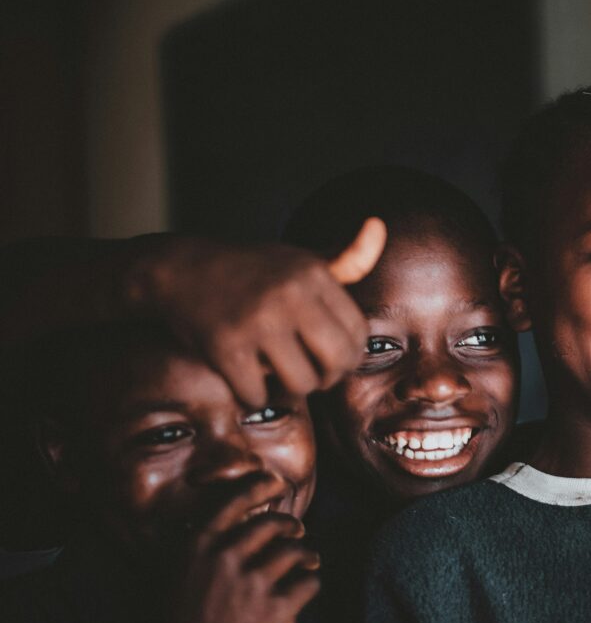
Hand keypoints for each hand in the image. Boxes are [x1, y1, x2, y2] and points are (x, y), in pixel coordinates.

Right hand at [129, 218, 385, 406]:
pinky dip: (251, 395)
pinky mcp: (226, 347)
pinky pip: (258, 396)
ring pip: (302, 385)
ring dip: (290, 391)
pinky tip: (244, 377)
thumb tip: (380, 226)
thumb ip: (346, 259)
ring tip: (277, 375)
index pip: (359, 333)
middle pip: (338, 362)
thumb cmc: (251, 272)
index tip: (330, 356)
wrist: (178, 269)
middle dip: (327, 378)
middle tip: (310, 374)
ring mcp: (258, 321)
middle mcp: (290, 294)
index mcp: (314, 274)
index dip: (349, 355)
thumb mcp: (300, 261)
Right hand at [157, 474, 321, 622]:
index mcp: (196, 548)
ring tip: (309, 559)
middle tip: (297, 529)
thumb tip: (213, 533)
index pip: (233, 502)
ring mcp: (252, 581)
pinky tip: (308, 587)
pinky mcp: (276, 608)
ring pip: (294, 552)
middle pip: (270, 525)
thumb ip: (194, 556)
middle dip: (288, 525)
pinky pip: (307, 583)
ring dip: (306, 554)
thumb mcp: (168, 584)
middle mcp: (224, 557)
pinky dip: (311, 583)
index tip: (274, 482)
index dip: (258, 487)